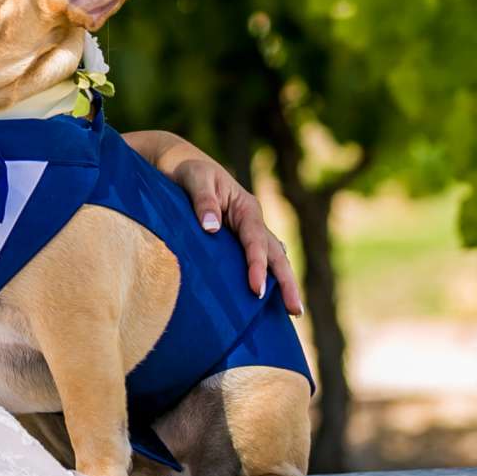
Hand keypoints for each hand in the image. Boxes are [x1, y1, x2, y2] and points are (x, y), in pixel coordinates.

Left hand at [132, 133, 304, 314]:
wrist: (180, 164)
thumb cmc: (187, 171)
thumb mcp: (194, 179)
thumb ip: (203, 201)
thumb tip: (212, 228)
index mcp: (246, 207)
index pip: (256, 241)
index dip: (258, 266)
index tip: (257, 290)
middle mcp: (252, 220)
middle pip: (275, 254)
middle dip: (287, 282)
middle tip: (296, 311)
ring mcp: (247, 230)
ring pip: (272, 257)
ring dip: (283, 281)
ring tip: (292, 310)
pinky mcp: (236, 238)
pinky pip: (257, 258)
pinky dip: (268, 274)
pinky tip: (271, 295)